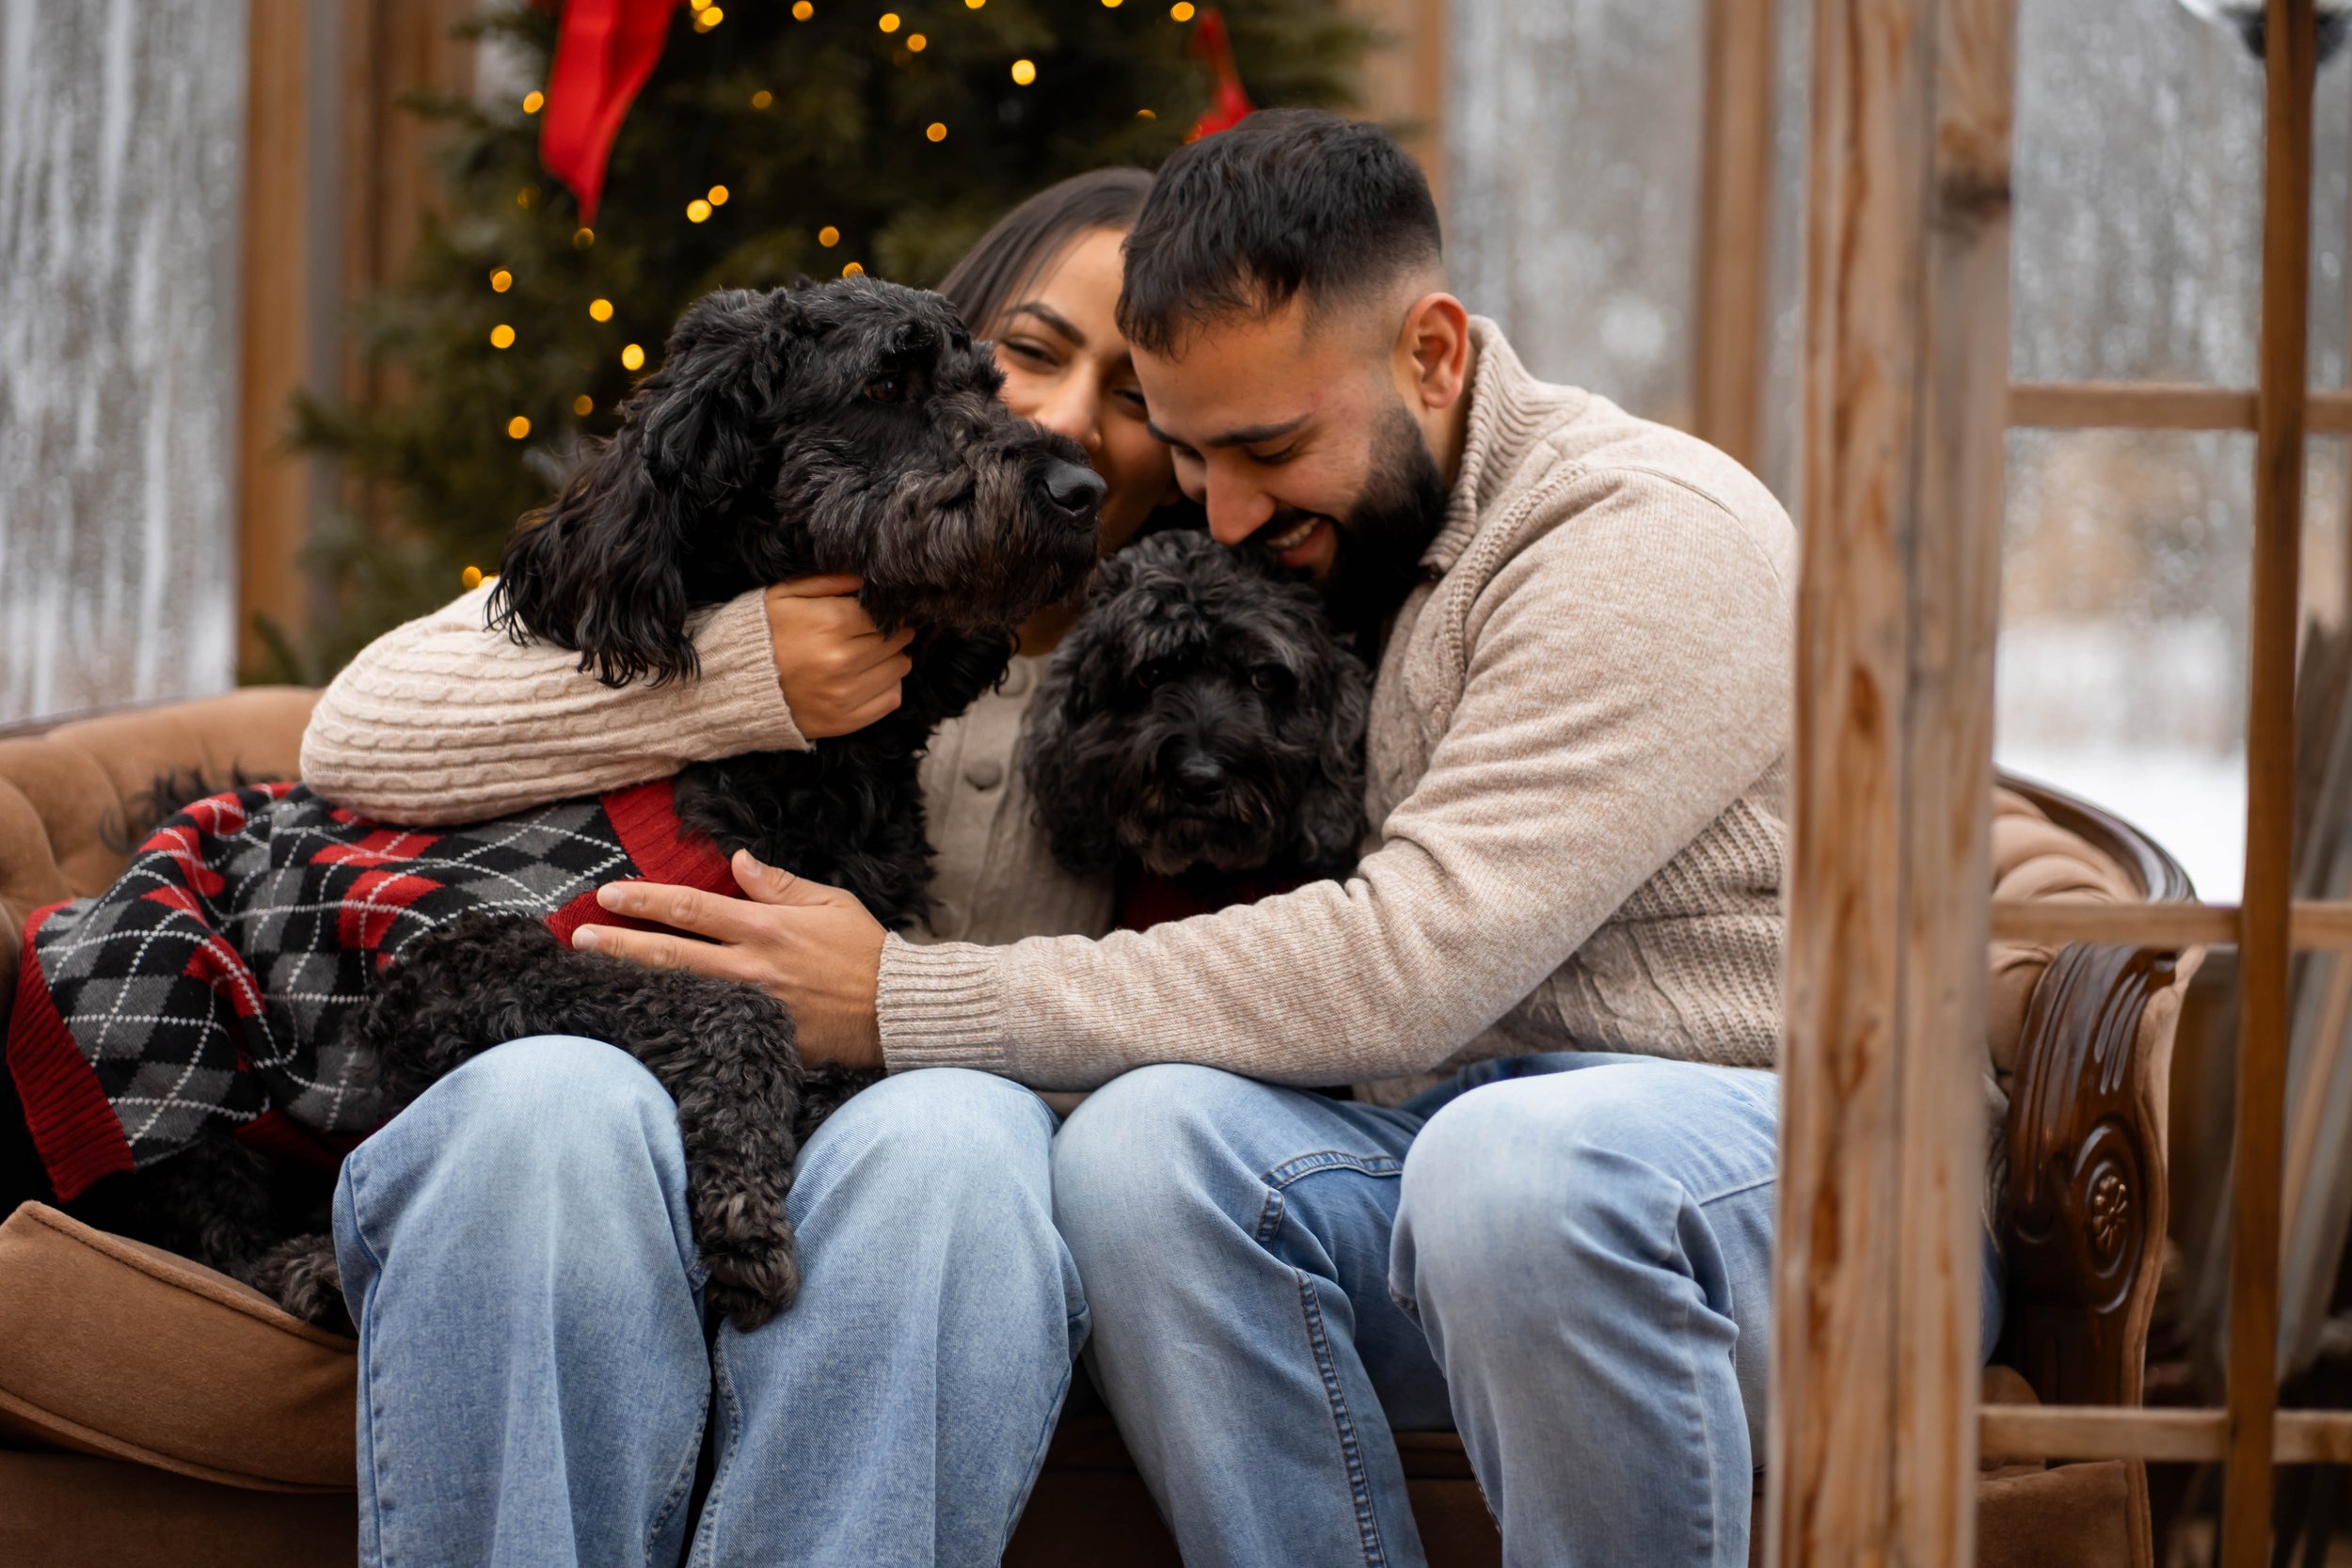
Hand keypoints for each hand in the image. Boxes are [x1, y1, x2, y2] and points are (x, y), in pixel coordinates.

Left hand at [573, 851, 887, 1068]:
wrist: (895, 1008)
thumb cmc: (865, 951)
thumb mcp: (829, 902)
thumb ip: (779, 883)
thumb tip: (738, 860)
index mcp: (767, 927)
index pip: (692, 908)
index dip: (646, 899)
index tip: (609, 894)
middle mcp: (753, 966)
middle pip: (672, 953)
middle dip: (620, 943)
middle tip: (580, 936)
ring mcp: (754, 1006)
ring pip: (681, 991)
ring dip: (634, 979)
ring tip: (595, 970)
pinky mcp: (762, 1037)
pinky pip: (709, 1025)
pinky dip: (673, 1018)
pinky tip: (643, 1013)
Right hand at [764, 576, 916, 739]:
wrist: (734, 685)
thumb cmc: (763, 633)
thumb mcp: (786, 594)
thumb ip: (829, 580)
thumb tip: (867, 578)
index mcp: (830, 623)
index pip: (888, 614)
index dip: (888, 611)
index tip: (881, 612)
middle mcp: (842, 660)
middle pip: (898, 640)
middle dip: (892, 632)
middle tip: (875, 632)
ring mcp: (844, 694)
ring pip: (900, 667)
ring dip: (891, 658)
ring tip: (870, 654)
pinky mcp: (845, 720)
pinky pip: (891, 698)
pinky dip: (887, 686)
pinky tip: (867, 678)